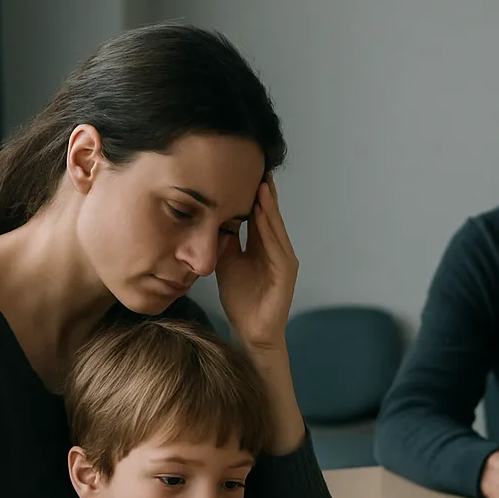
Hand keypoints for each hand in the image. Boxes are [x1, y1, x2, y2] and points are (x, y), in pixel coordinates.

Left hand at [216, 173, 298, 351]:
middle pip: (269, 215)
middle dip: (264, 192)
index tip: (241, 171)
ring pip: (275, 226)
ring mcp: (284, 259)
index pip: (257, 214)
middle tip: (257, 165)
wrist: (251, 331)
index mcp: (262, 246)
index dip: (251, 194)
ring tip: (261, 183)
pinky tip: (261, 212)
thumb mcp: (226, 261)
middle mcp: (276, 249)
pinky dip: (269, 228)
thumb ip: (225, 239)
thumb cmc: (240, 299)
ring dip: (269, 205)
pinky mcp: (286, 272)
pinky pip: (277, 245)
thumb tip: (212, 214)